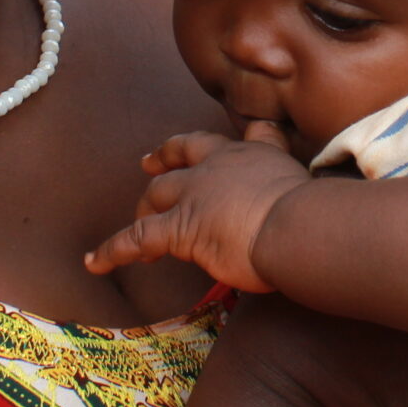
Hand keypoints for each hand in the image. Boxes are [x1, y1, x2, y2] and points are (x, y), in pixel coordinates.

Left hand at [85, 122, 312, 291]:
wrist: (298, 224)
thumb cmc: (313, 213)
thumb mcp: (302, 181)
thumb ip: (287, 179)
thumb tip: (290, 191)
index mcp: (246, 155)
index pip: (211, 143)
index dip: (190, 146)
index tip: (178, 149)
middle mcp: (214, 168)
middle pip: (176, 163)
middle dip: (159, 166)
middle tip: (147, 166)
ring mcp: (194, 195)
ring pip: (154, 198)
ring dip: (142, 212)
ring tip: (134, 231)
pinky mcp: (180, 228)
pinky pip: (136, 239)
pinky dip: (112, 251)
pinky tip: (94, 263)